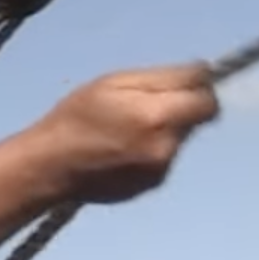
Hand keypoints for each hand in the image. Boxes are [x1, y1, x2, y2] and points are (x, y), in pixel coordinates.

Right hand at [31, 63, 219, 205]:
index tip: (184, 81)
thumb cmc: (76, 117)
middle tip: (147, 104)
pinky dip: (152, 148)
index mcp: (158, 117)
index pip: (208, 98)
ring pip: (181, 137)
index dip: (199, 85)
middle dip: (181, 106)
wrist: (50, 167)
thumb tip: (205, 74)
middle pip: (196, 118)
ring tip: (127, 128)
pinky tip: (122, 148)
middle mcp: (166, 146)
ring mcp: (161, 169)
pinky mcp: (153, 184)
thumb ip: (166, 77)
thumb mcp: (115, 82)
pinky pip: (165, 157)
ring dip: (165, 128)